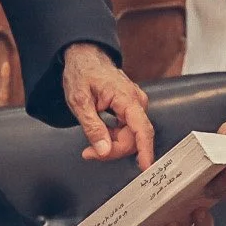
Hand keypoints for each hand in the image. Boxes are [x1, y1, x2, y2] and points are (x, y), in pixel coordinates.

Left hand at [61, 43, 154, 165]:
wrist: (85, 58)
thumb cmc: (82, 73)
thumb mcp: (80, 102)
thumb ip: (92, 127)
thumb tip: (104, 150)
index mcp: (127, 98)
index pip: (141, 129)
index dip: (145, 150)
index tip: (146, 167)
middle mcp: (136, 101)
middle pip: (133, 138)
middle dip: (112, 150)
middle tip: (89, 153)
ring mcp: (135, 105)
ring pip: (130, 136)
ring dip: (112, 144)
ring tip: (91, 140)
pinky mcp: (131, 109)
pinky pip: (127, 130)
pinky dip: (113, 137)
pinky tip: (101, 133)